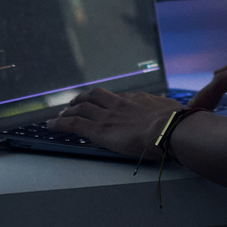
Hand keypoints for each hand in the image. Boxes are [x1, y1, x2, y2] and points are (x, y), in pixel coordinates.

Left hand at [47, 87, 185, 158]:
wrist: (168, 129)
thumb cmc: (175, 122)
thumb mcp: (172, 108)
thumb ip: (164, 105)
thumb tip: (165, 101)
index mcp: (137, 99)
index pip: (117, 97)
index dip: (106, 101)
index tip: (102, 104)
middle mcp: (119, 104)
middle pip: (94, 96)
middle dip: (82, 99)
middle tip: (75, 103)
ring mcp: (107, 117)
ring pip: (81, 108)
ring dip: (68, 110)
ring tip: (60, 115)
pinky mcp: (98, 130)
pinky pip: (73, 124)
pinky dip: (59, 123)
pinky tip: (51, 125)